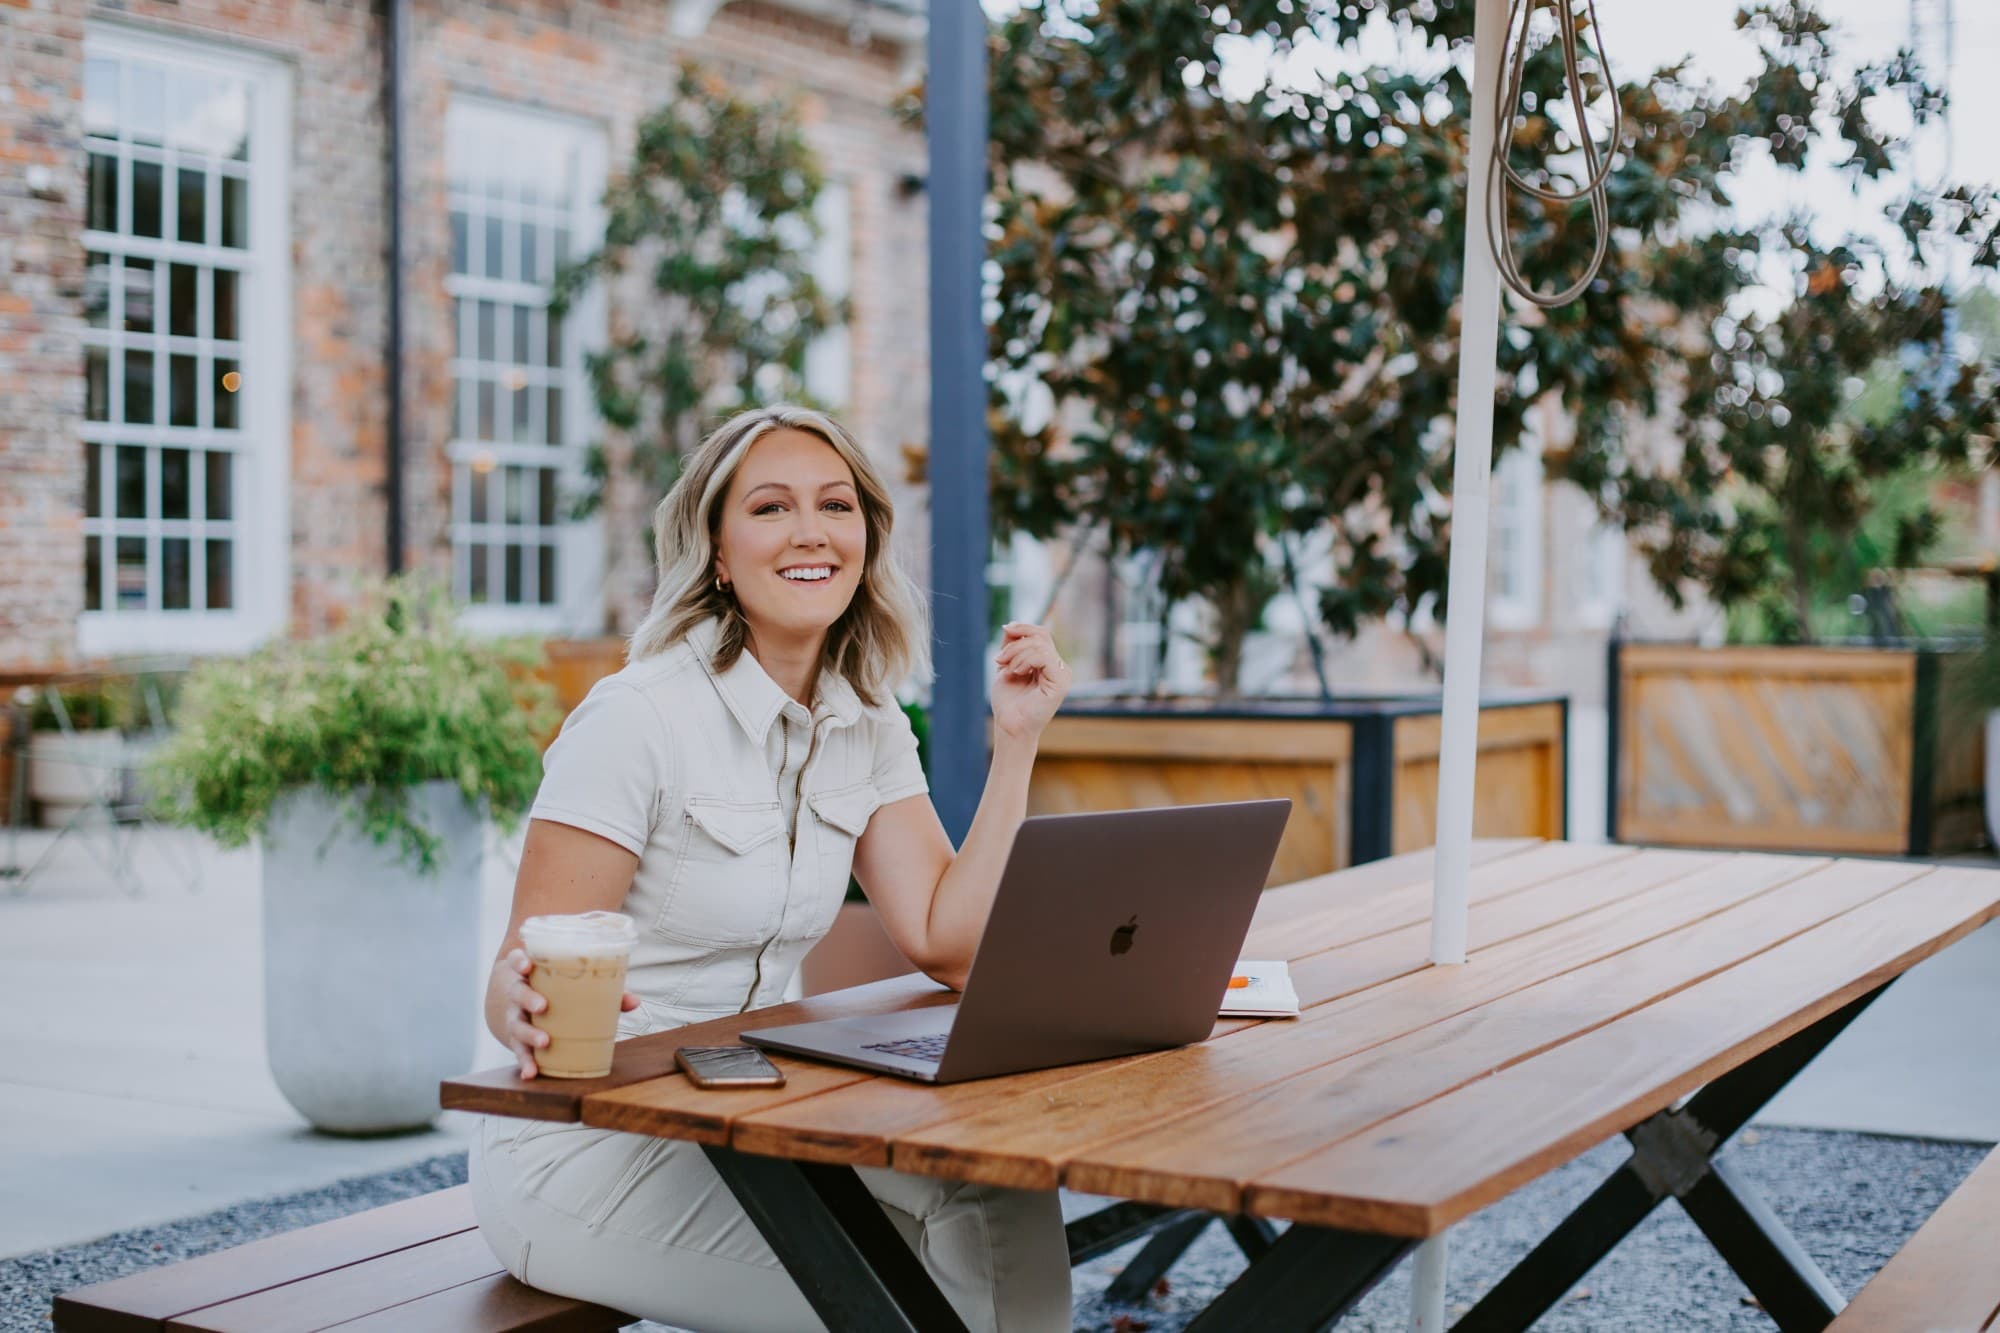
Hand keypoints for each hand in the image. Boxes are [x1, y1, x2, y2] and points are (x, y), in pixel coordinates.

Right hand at [496, 948, 640, 1079]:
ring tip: (544, 1042)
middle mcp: (518, 995)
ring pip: (516, 1024)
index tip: (527, 966)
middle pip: (517, 993)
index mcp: (531, 975)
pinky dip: (525, 1062)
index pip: (518, 961)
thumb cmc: (557, 991)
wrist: (523, 1006)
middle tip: (543, 1006)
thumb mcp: (572, 985)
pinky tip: (531, 1072)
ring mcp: (515, 1018)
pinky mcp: (517, 1040)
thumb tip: (634, 1001)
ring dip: (529, 1033)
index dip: (520, 962)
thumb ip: (604, 991)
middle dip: (528, 998)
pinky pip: (519, 1051)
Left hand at [990, 622, 1070, 743]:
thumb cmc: (1008, 701)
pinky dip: (1025, 660)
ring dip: (1016, 653)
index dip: (1022, 628)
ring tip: (1007, 670)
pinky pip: (1044, 657)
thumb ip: (1011, 645)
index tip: (1005, 631)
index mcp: (1048, 662)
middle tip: (999, 659)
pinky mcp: (1061, 682)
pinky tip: (1017, 672)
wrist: (1009, 725)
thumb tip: (1011, 624)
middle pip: (1041, 635)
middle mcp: (1058, 666)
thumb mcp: (1006, 665)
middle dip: (1015, 642)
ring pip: (1040, 645)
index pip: (1040, 633)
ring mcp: (1062, 674)